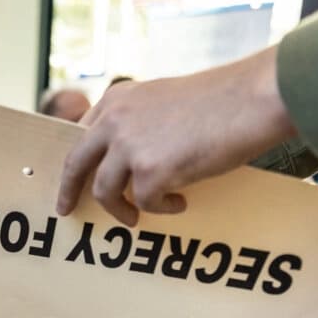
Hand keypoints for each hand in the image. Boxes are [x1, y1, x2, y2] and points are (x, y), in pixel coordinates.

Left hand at [55, 46, 297, 225]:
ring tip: (134, 217)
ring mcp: (129, 146)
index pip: (81, 135)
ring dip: (119, 210)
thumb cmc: (220, 100)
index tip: (71, 178)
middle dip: (68, 191)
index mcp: (117, 100)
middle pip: (75, 164)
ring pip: (104, 191)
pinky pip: (145, 203)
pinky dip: (161, 209)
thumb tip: (124, 158)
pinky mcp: (150, 171)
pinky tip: (180, 203)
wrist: (251, 99)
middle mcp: (115, 121)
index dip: (76, 160)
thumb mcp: (163, 100)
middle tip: (66, 209)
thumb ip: (137, 122)